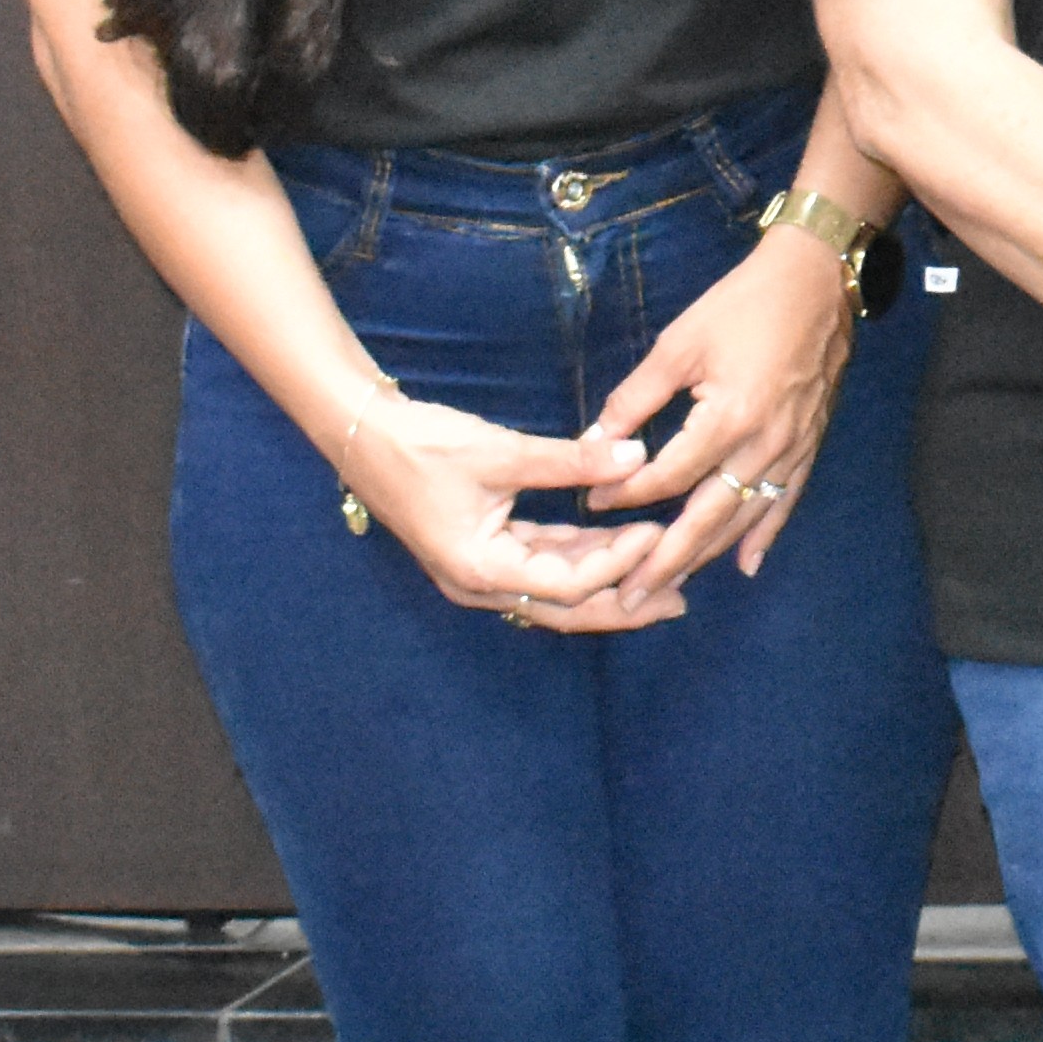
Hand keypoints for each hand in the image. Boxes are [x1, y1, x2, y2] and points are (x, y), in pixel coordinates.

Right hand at [323, 387, 679, 631]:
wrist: (363, 435)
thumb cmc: (422, 444)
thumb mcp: (501, 451)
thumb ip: (570, 460)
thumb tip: (634, 454)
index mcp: (480, 569)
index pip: (566, 583)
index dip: (616, 563)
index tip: (656, 535)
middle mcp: (481, 583)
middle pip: (564, 606)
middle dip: (622, 603)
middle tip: (679, 600)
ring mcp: (481, 570)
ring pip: (556, 588)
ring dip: (606, 579)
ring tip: (661, 573)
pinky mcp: (485, 549)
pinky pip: (542, 563)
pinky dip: (580, 555)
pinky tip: (619, 543)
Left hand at [580, 217, 858, 595]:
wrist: (817, 280)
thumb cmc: (742, 304)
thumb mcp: (678, 344)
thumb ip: (635, 398)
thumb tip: (595, 441)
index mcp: (728, 417)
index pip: (668, 476)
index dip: (625, 493)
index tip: (591, 503)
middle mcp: (764, 444)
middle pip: (708, 518)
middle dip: (665, 560)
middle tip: (629, 597)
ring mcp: (792, 448)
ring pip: (745, 518)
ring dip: (707, 556)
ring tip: (671, 588)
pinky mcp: (809, 444)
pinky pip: (785, 500)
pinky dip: (764, 535)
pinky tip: (745, 564)